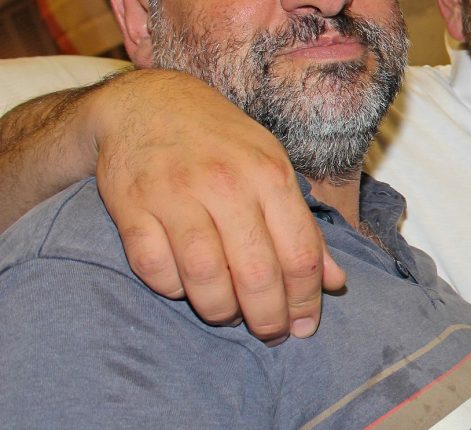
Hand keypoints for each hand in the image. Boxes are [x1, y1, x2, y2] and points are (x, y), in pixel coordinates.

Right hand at [87, 70, 343, 343]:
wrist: (148, 103)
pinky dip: (171, 288)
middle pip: (256, 275)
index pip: (300, 255)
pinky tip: (184, 287)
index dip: (305, 301)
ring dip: (219, 310)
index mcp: (270, 176)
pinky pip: (155, 268)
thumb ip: (304, 227)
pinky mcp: (131, 205)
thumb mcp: (274, 170)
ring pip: (205, 278)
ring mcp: (176, 194)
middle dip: (267, 318)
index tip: (303, 327)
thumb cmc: (223, 143)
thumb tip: (335, 283)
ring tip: (227, 315)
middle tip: (269, 334)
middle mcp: (226, 184)